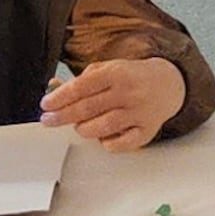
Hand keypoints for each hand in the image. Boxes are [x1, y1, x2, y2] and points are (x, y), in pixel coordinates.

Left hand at [40, 54, 186, 149]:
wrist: (168, 84)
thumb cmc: (131, 78)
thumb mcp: (106, 70)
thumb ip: (81, 80)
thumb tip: (53, 89)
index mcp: (117, 73)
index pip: (82, 87)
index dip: (60, 97)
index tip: (46, 105)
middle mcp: (129, 93)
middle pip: (88, 108)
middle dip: (63, 116)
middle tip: (49, 120)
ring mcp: (139, 113)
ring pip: (102, 128)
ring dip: (84, 129)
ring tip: (80, 125)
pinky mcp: (146, 132)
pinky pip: (120, 144)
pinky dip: (106, 143)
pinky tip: (103, 136)